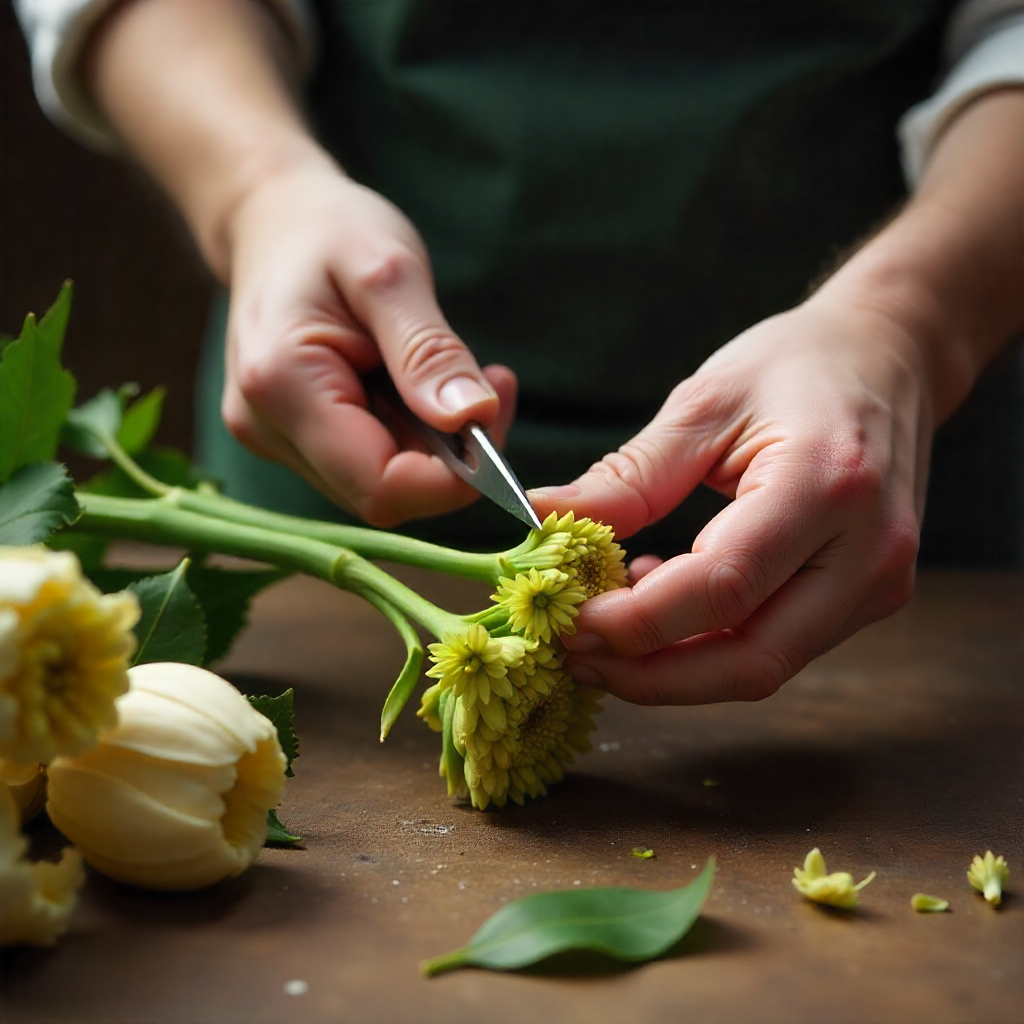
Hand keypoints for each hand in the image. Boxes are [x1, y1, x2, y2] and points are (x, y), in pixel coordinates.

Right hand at [221, 160, 516, 525]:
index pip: (380, 484)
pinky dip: (414, 436)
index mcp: (281, 385)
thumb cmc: (329, 230)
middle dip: (452, 458)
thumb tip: (474, 419)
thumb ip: (428, 350)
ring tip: (457, 374)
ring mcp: (275, 437)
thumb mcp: (389, 270)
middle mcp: (267, 427)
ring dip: (436, 446)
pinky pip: (369, 462)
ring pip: (380, 484)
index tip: (497, 412)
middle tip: (493, 385)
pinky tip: (423, 386)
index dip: (453, 477)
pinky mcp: (293, 438)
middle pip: (383, 494)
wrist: (273, 220)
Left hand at [532, 295, 930, 703]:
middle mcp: (868, 551)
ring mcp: (878, 583)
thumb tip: (541, 520)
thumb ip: (627, 477)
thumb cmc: (797, 365)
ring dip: (675, 668)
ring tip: (606, 629)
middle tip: (576, 652)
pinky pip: (777, 646)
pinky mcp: (869, 597)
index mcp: (827, 484)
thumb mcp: (704, 404)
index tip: (570, 621)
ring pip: (763, 667)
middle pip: (751, 659)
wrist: (887, 357)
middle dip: (651, 675)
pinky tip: (661, 606)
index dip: (639, 622)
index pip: (724, 587)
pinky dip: (709, 645)